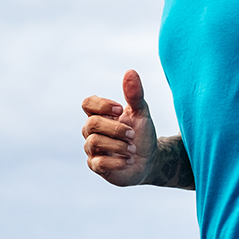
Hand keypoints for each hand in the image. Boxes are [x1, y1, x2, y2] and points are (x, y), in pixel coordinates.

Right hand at [81, 69, 159, 186]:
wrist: (150, 161)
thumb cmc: (142, 134)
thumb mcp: (142, 113)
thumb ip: (135, 94)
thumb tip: (130, 71)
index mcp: (100, 115)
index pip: (87, 103)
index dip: (101, 105)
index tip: (120, 109)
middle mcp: (91, 131)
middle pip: (91, 124)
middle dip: (115, 129)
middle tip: (132, 134)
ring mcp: (92, 149)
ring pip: (94, 142)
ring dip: (118, 145)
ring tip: (132, 149)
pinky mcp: (96, 166)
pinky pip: (98, 162)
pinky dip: (117, 161)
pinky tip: (129, 160)